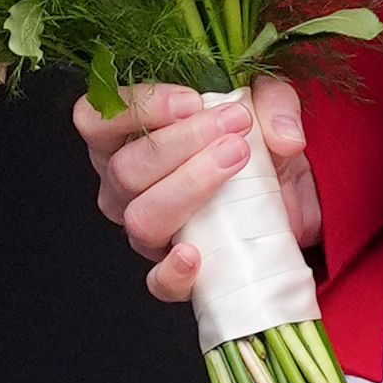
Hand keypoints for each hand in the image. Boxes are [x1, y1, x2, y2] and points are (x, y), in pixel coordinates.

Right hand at [76, 77, 316, 302]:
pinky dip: (173, 271)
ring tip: (236, 161)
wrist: (287, 193)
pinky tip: (196, 254)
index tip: (192, 100)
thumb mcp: (266, 103)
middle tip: (235, 125)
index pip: (94, 120)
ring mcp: (146, 230)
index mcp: (125, 137)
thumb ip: (273, 102)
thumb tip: (285, 138)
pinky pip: (158, 282)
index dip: (135, 109)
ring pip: (141, 217)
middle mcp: (124, 185)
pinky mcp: (173, 272)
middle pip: (124, 169)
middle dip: (181, 143)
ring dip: (189, 187)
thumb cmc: (253, 138)